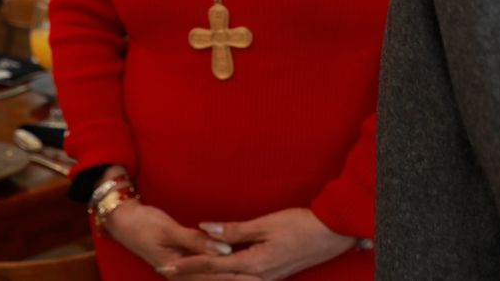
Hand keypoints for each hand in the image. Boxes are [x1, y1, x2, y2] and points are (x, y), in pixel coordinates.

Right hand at [103, 202, 254, 279]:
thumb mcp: (168, 229)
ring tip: (256, 280)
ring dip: (232, 279)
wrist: (122, 221)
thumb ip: (196, 241)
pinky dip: (221, 275)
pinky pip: (207, 273)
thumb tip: (224, 249)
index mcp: (179, 269)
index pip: (216, 276)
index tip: (259, 278)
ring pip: (213, 279)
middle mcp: (182, 276)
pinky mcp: (183, 264)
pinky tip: (233, 273)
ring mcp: (182, 272)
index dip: (239, 278)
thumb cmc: (143, 223)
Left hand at [165, 208, 357, 279]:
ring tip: (186, 274)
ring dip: (207, 278)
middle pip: (218, 279)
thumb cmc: (300, 224)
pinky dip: (224, 277)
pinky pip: (241, 280)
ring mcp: (267, 279)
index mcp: (254, 264)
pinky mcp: (272, 275)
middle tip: (167, 273)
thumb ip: (233, 229)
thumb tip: (204, 229)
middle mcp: (259, 277)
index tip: (167, 267)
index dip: (188, 266)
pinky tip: (216, 274)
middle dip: (192, 277)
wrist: (332, 234)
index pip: (212, 265)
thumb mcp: (265, 224)